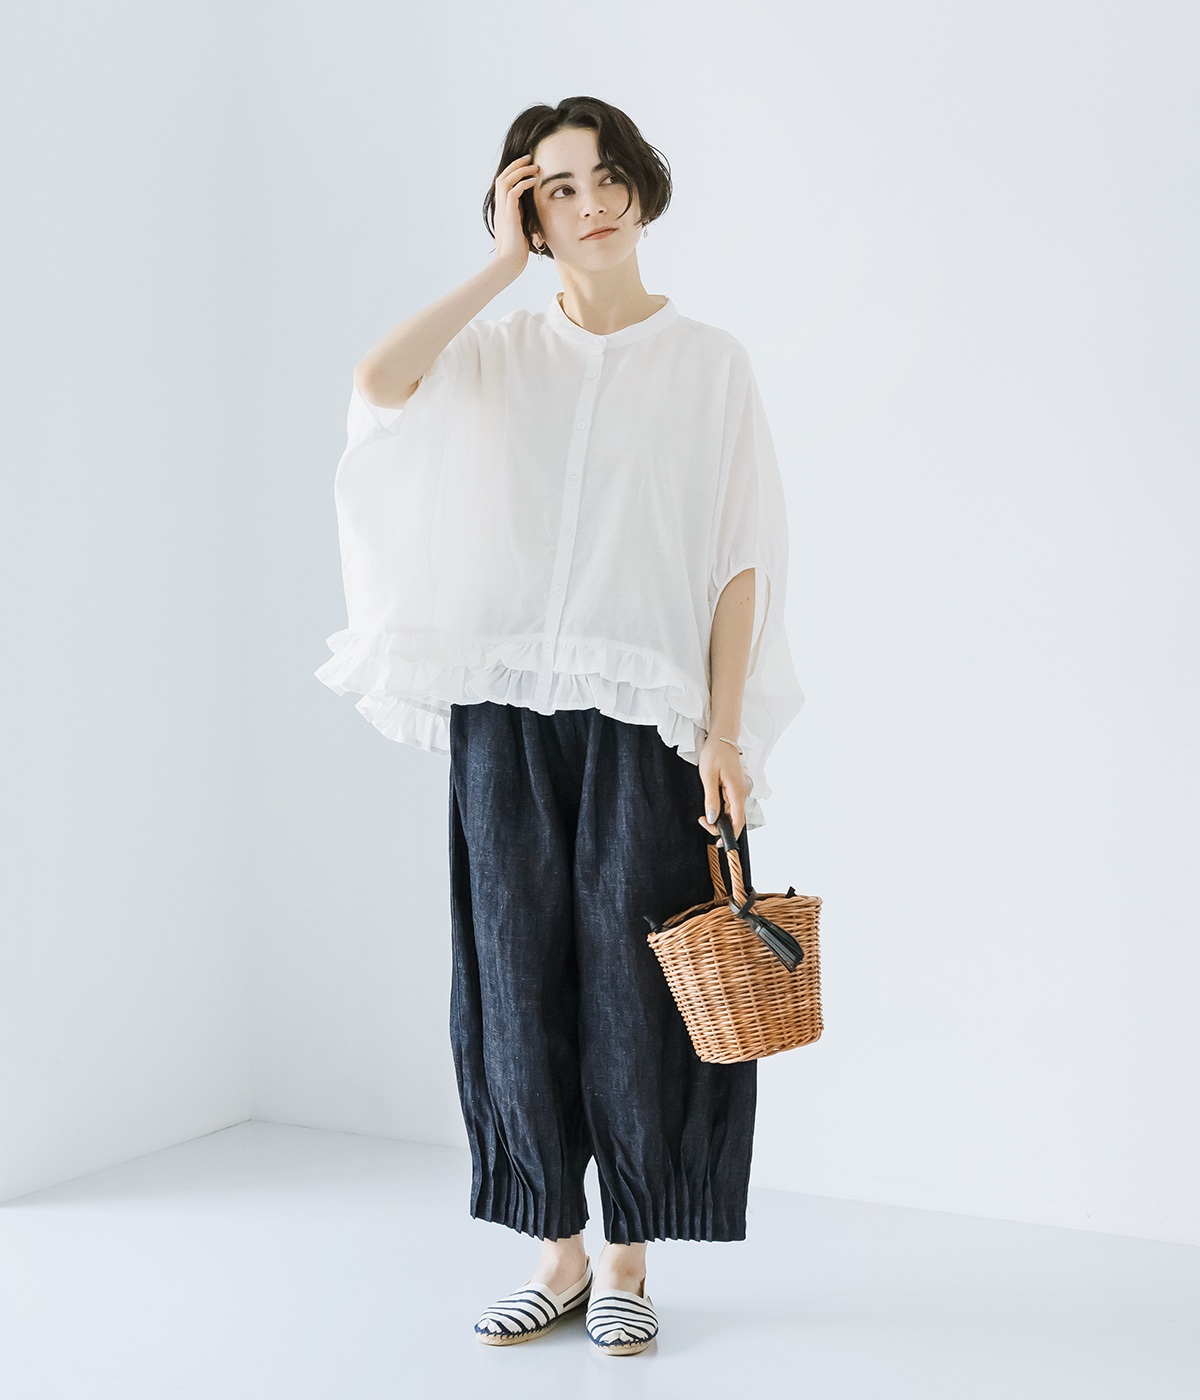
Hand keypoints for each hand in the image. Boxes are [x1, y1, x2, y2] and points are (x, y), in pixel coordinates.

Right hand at [492, 153, 539, 270]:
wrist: (509, 264)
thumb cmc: (517, 253)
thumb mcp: (521, 231)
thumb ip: (523, 219)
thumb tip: (532, 214)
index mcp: (502, 211)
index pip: (504, 184)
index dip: (513, 172)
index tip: (527, 166)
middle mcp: (500, 208)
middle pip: (502, 177)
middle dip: (515, 165)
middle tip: (529, 158)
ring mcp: (502, 211)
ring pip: (505, 181)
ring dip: (519, 171)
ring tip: (534, 166)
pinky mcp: (508, 216)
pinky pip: (513, 192)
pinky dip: (523, 183)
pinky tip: (534, 181)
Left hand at [696, 734, 749, 841]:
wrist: (722, 737)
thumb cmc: (715, 753)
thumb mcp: (708, 776)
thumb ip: (711, 799)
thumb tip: (712, 819)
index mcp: (736, 792)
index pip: (738, 821)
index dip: (730, 835)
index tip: (717, 842)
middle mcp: (741, 794)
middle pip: (735, 819)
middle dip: (720, 827)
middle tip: (702, 821)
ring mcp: (739, 791)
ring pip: (732, 813)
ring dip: (719, 818)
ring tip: (703, 815)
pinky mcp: (734, 788)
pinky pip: (730, 805)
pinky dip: (721, 810)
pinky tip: (711, 807)